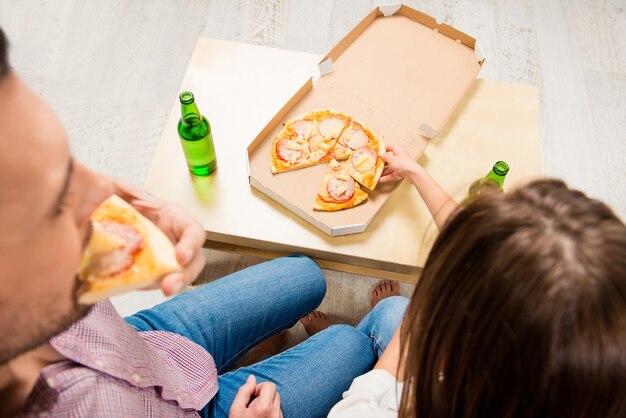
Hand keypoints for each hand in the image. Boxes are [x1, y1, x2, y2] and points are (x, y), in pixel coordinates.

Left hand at [113, 181, 205, 295]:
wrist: (116, 219)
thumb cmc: (131, 206)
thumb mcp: (132, 194)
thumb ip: (134, 194)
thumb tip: (137, 203)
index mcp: (179, 221)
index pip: (194, 233)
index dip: (191, 245)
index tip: (181, 256)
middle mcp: (179, 242)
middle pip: (193, 262)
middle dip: (184, 275)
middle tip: (170, 284)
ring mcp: (170, 261)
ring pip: (180, 277)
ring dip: (174, 285)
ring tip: (165, 290)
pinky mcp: (156, 274)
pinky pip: (159, 282)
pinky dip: (150, 285)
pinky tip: (139, 285)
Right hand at [229, 375, 282, 417]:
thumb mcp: (236, 409)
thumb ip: (244, 391)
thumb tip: (251, 378)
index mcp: (264, 407)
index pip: (270, 385)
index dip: (259, 387)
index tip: (252, 396)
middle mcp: (275, 414)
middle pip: (275, 393)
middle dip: (264, 395)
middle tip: (253, 404)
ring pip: (277, 403)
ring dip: (268, 403)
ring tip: (257, 413)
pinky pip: (278, 412)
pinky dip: (271, 412)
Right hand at [379, 144, 421, 184]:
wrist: (414, 174)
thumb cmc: (404, 164)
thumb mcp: (391, 159)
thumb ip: (385, 157)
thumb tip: (380, 154)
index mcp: (397, 150)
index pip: (389, 146)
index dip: (382, 148)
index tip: (376, 152)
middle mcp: (399, 156)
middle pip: (388, 158)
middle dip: (381, 162)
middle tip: (374, 164)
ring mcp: (400, 164)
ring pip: (390, 167)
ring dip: (383, 171)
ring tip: (376, 174)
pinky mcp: (401, 171)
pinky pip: (392, 173)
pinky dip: (387, 176)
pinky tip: (381, 179)